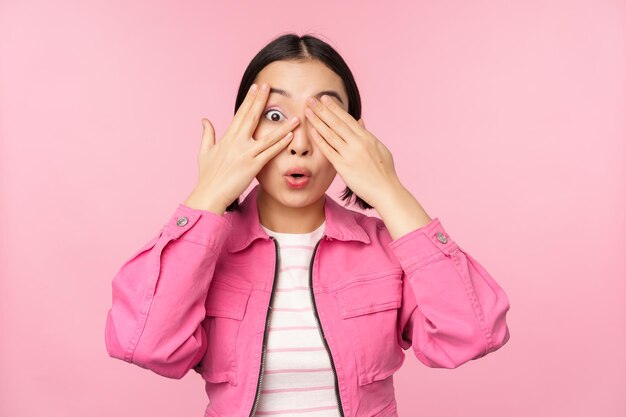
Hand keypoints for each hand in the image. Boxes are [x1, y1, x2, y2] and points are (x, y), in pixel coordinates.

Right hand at [185, 83, 300, 211]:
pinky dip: (280, 144)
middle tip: (270, 86)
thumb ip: (207, 134)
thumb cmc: (208, 176)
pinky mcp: (253, 166)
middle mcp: (237, 142)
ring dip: (283, 125)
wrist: (210, 194)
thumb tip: (204, 120)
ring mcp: (246, 154)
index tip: (256, 87)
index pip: (241, 113)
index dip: (249, 100)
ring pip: (268, 136)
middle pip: (252, 117)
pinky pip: (270, 153)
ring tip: (294, 116)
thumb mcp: (204, 152)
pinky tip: (290, 136)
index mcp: (227, 137)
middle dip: (261, 100)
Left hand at [304, 95, 401, 207]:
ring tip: (307, 111)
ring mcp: (350, 154)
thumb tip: (360, 121)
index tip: (324, 99)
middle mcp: (358, 143)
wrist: (386, 190)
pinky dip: (319, 139)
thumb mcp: (379, 148)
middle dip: (322, 110)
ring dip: (317, 121)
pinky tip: (311, 131)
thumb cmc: (384, 172)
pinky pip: (328, 150)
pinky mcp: (343, 167)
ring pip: (330, 134)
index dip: (334, 108)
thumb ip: (367, 134)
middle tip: (310, 99)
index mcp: (367, 138)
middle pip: (336, 122)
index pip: (347, 119)